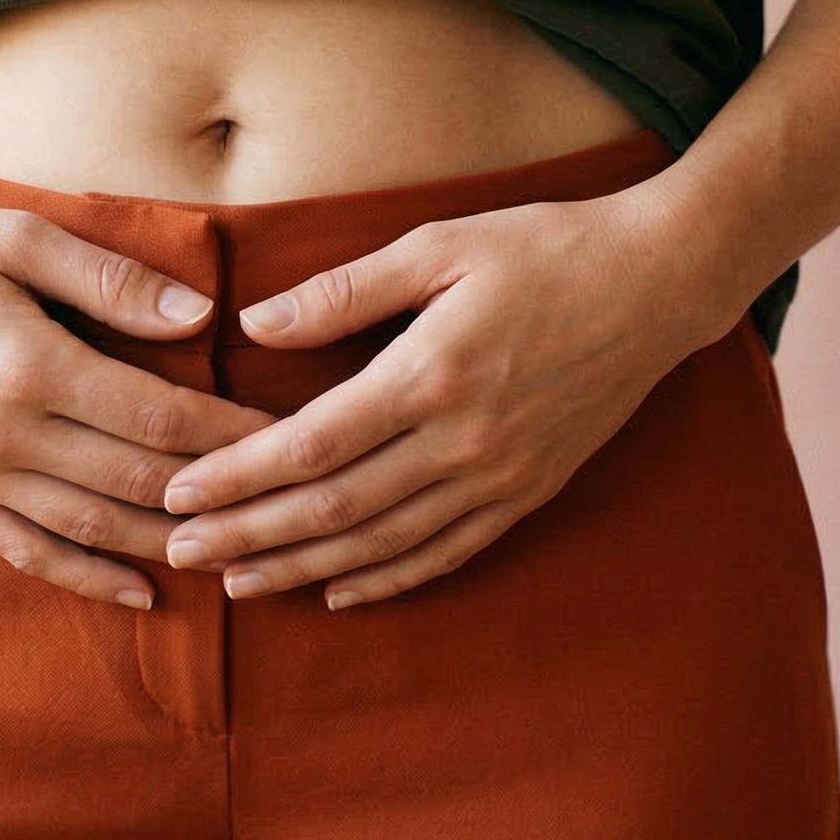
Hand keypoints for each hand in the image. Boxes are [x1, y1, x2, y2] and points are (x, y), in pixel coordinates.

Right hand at [0, 190, 280, 609]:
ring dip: (170, 547)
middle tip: (285, 504)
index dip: (232, 434)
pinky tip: (142, 592)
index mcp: (28, 363)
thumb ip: (110, 278)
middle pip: (137, 483)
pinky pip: (26, 551)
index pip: (159, 417)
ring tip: (239, 555)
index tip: (290, 436)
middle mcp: (1, 433)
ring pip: (91, 529)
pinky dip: (87, 577)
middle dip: (219, 497)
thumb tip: (201, 314)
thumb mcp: (14, 233)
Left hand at [157, 191, 738, 607]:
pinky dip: (388, 580)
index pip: (311, 444)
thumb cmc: (544, 247)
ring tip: (239, 584)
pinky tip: (339, 593)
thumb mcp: (439, 245)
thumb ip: (345, 292)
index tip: (179, 490)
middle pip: (335, 507)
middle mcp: (463, 440)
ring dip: (305, 570)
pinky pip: (448, 553)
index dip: (239, 476)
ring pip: (384, 543)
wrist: (659, 282)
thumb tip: (256, 324)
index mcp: (431, 374)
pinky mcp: (529, 491)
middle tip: (182, 552)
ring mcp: (500, 475)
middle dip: (251, 536)